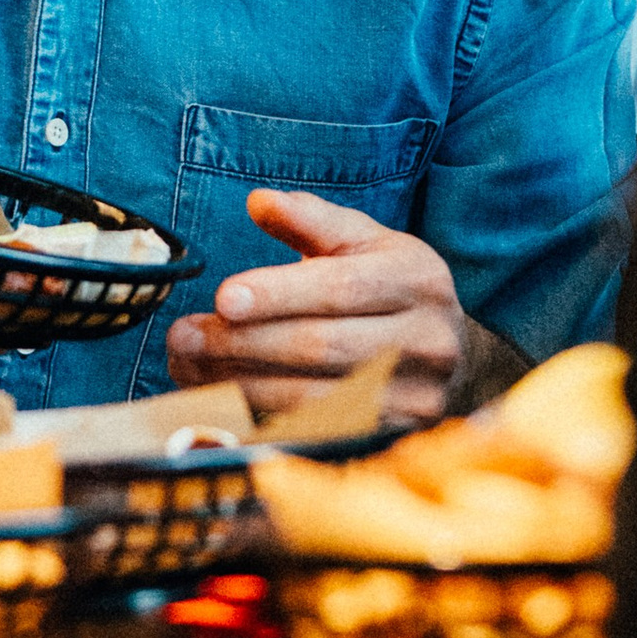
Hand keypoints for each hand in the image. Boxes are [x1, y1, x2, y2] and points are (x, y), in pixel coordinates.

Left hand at [166, 190, 469, 425]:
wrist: (453, 351)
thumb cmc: (389, 286)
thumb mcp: (363, 241)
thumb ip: (311, 220)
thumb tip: (259, 201)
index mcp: (417, 278)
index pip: (340, 288)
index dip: (279, 294)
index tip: (222, 297)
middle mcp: (427, 339)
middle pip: (322, 347)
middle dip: (244, 343)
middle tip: (183, 338)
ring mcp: (417, 396)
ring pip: (316, 399)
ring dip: (242, 386)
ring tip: (191, 368)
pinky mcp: (397, 436)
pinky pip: (320, 436)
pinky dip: (265, 423)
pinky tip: (223, 405)